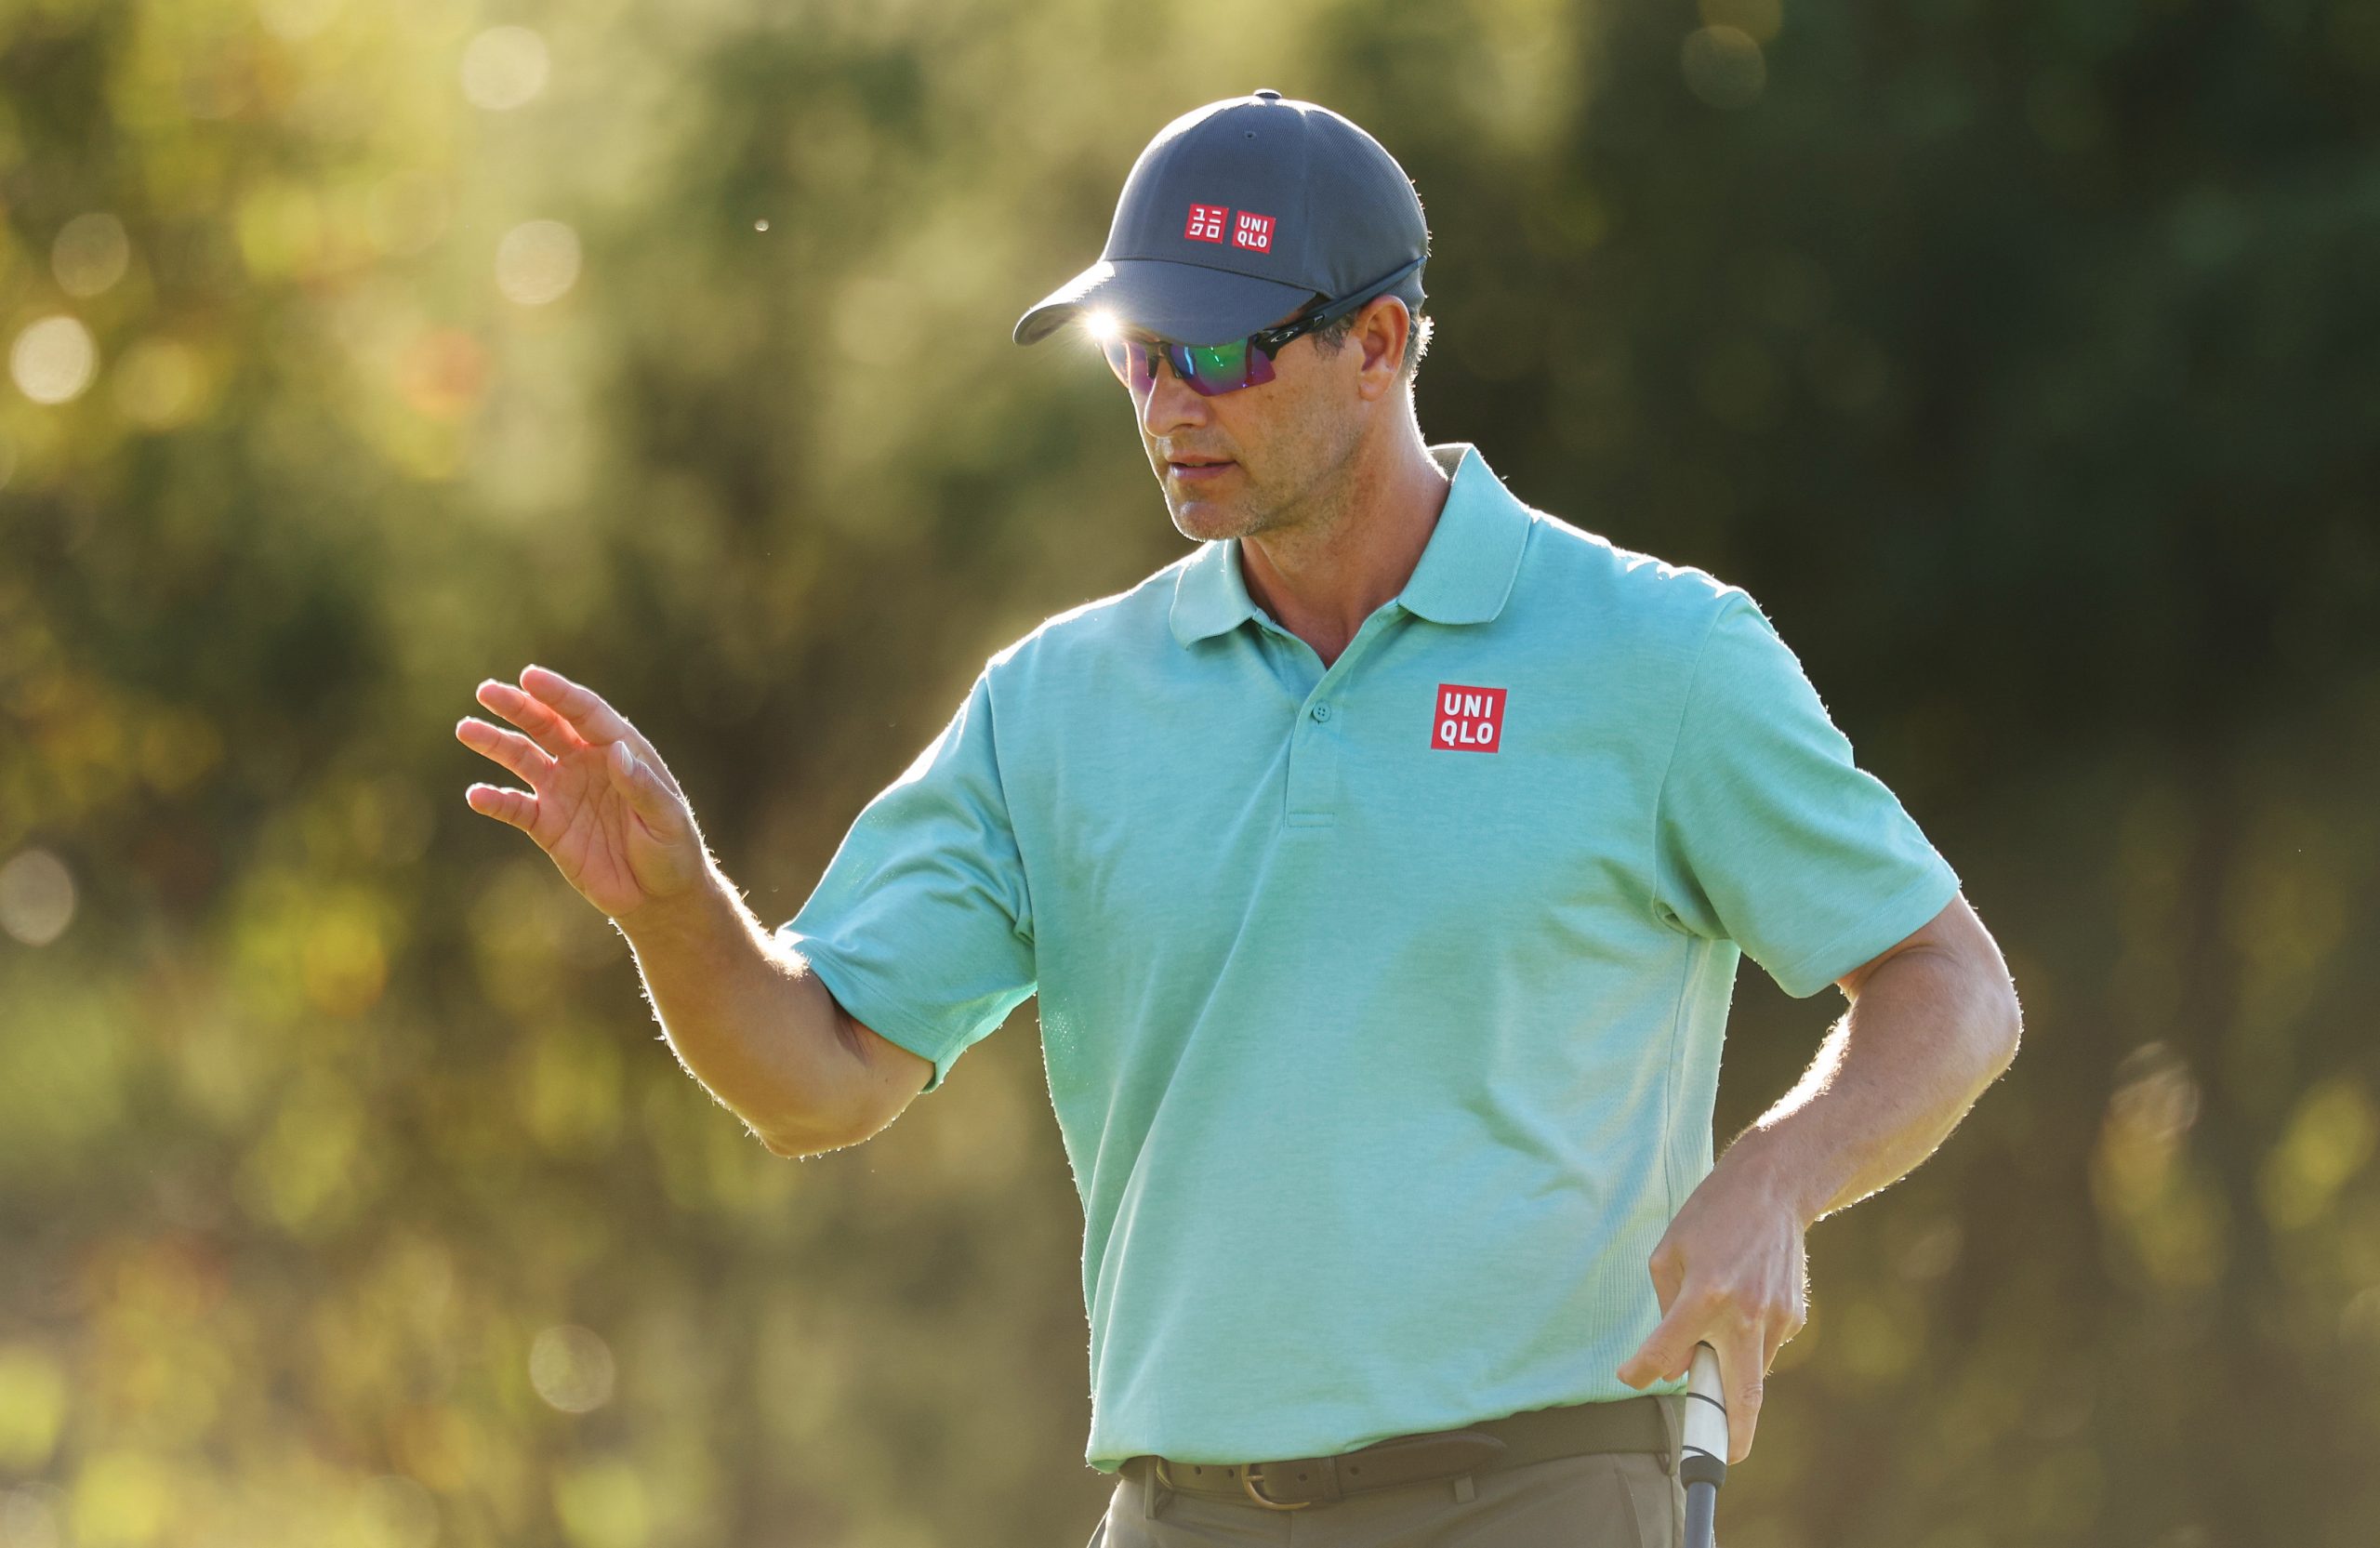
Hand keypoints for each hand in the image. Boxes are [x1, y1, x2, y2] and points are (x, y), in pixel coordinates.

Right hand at [456, 665, 708, 921]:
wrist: (659, 897)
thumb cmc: (673, 851)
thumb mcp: (667, 818)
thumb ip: (642, 786)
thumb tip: (617, 752)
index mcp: (621, 751)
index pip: (585, 713)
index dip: (558, 694)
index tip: (530, 677)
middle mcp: (587, 763)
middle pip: (546, 725)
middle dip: (517, 706)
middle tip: (486, 691)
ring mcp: (564, 792)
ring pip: (523, 758)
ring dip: (495, 743)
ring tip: (467, 729)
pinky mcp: (548, 825)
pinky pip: (515, 807)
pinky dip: (495, 800)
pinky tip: (476, 795)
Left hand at [1614, 1159, 1809, 1464]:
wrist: (1774, 1188)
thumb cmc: (1710, 1217)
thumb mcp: (1670, 1252)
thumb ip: (1666, 1308)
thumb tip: (1674, 1362)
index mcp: (1705, 1294)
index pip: (1668, 1351)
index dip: (1643, 1370)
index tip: (1629, 1377)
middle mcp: (1745, 1313)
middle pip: (1741, 1395)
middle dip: (1731, 1436)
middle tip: (1721, 1461)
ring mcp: (1776, 1318)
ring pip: (1750, 1371)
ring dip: (1729, 1375)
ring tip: (1714, 1344)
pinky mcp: (1795, 1317)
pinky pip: (1764, 1347)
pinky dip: (1746, 1345)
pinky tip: (1739, 1307)